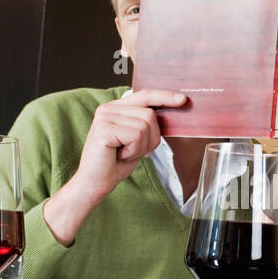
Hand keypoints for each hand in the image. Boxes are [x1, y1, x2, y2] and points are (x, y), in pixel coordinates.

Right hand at [69, 89, 186, 201]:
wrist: (95, 183)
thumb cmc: (115, 164)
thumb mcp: (137, 140)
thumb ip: (147, 124)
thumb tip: (169, 113)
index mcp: (116, 108)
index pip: (144, 95)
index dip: (164, 97)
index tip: (182, 100)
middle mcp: (108, 108)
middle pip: (149, 114)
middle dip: (151, 138)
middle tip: (135, 151)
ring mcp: (105, 117)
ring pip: (145, 125)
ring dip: (142, 146)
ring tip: (125, 153)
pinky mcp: (104, 128)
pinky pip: (136, 135)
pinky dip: (134, 150)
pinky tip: (120, 155)